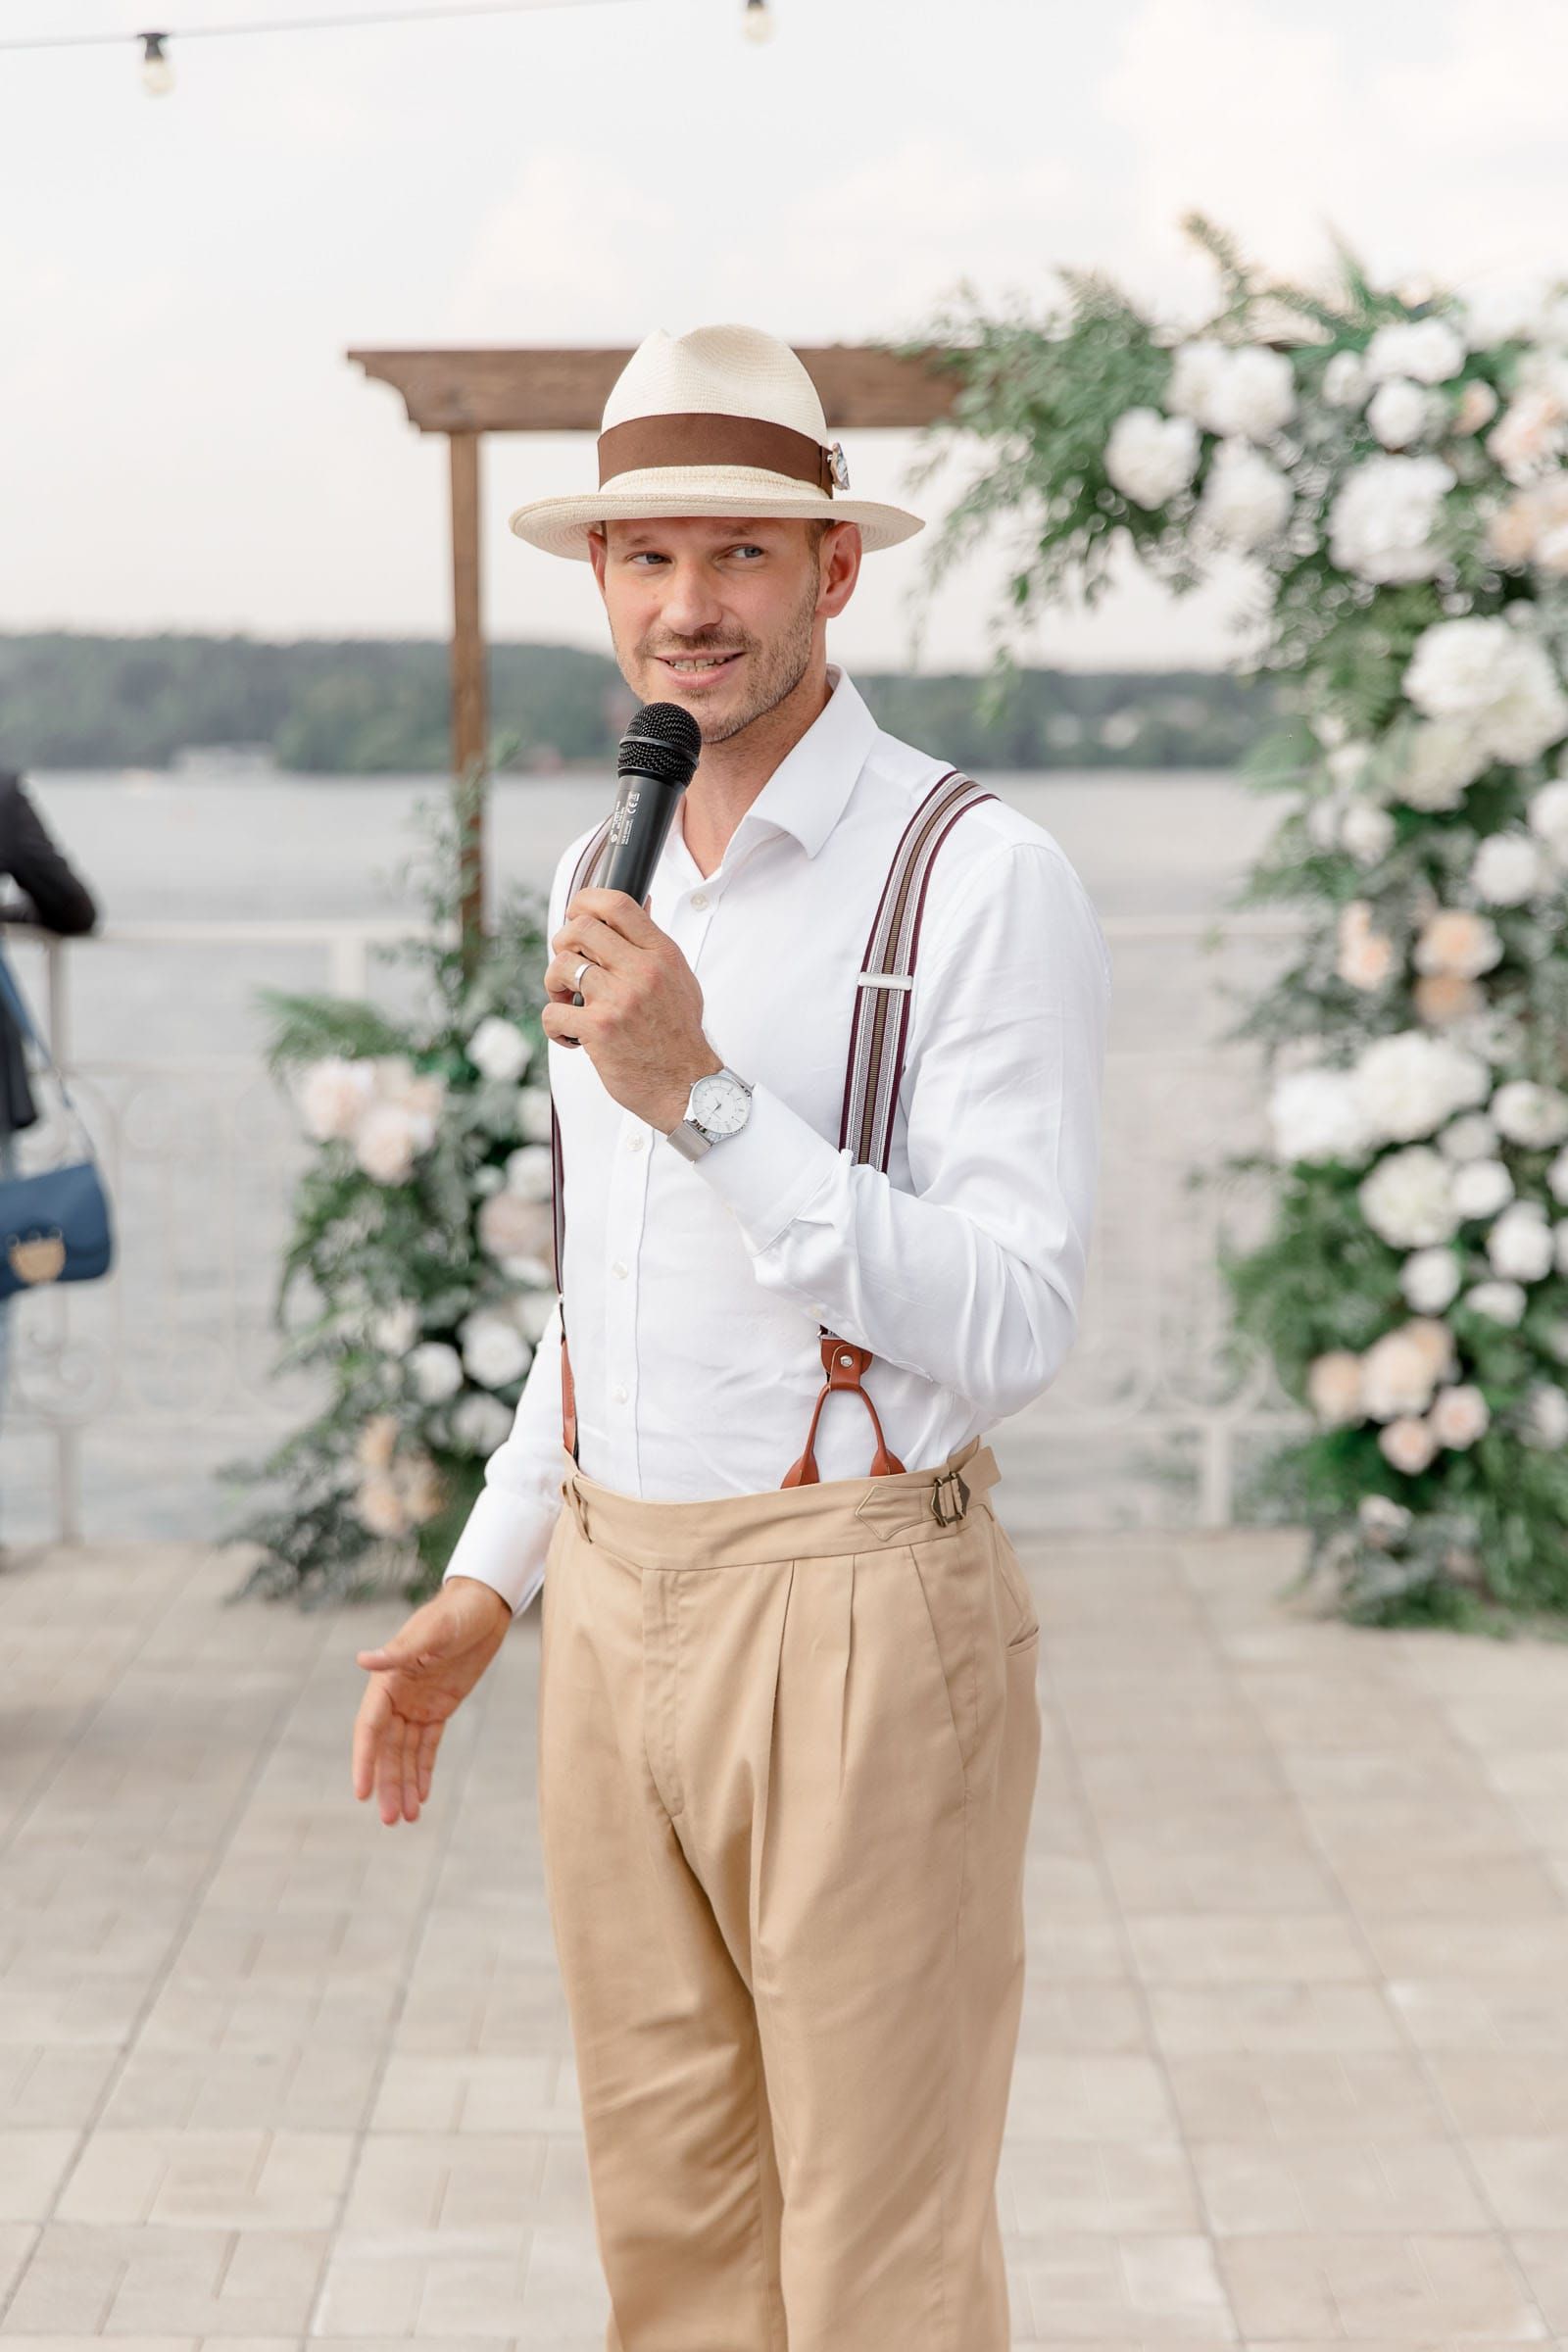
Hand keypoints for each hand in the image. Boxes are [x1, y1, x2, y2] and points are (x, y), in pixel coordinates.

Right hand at [351, 1578, 511, 1825]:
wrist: (484, 1605)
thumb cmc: (454, 1612)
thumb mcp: (431, 1631)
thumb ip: (400, 1651)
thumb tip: (363, 1660)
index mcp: (387, 1680)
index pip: (369, 1728)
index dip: (364, 1761)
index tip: (360, 1792)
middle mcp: (397, 1696)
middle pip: (386, 1748)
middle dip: (387, 1783)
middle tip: (389, 1820)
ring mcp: (417, 1704)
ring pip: (405, 1752)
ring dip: (404, 1784)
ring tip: (404, 1818)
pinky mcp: (439, 1707)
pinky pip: (427, 1745)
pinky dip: (423, 1770)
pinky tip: (421, 1795)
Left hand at [542, 885, 721, 1130]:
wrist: (687, 1085)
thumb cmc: (679, 1036)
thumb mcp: (679, 979)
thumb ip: (654, 946)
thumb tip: (640, 904)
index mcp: (661, 954)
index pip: (617, 904)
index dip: (585, 901)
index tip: (575, 913)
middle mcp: (641, 971)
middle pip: (580, 929)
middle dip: (563, 944)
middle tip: (568, 966)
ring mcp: (619, 1000)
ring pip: (561, 966)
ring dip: (555, 984)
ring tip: (567, 1002)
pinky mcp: (599, 1030)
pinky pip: (553, 1013)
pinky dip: (554, 1026)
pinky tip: (571, 1036)